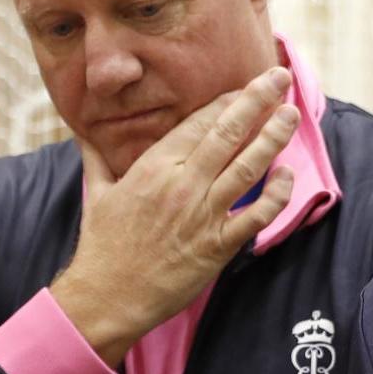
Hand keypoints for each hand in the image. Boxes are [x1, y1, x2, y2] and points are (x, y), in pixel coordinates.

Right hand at [51, 68, 299, 365]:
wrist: (106, 296)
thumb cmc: (102, 245)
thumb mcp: (96, 192)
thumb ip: (95, 157)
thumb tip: (81, 132)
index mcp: (153, 167)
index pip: (199, 123)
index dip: (227, 101)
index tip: (246, 86)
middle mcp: (182, 185)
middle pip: (227, 133)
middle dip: (256, 101)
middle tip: (278, 77)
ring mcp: (202, 216)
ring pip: (247, 168)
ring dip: (272, 138)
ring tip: (291, 114)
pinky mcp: (217, 248)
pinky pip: (255, 216)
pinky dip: (275, 195)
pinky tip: (286, 175)